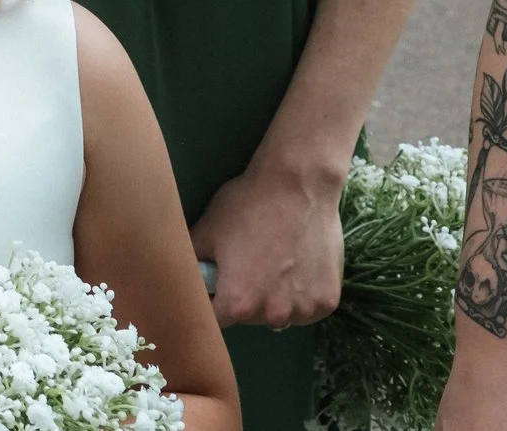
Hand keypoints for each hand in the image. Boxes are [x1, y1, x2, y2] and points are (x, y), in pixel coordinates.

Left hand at [188, 159, 343, 328]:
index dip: (210, 302)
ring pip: (279, 315)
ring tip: (274, 262)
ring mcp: (304, 310)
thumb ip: (191, 262)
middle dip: (242, 298)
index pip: (215, 320)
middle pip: (248, 318)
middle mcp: (273, 315)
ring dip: (274, 299)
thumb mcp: (207, 230)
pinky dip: (301, 295)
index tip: (214, 285)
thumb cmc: (248, 205)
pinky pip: (307, 309)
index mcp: (238, 303)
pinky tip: (298, 266)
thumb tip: (177, 277)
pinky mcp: (328, 301)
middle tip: (247, 264)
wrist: (300, 186)